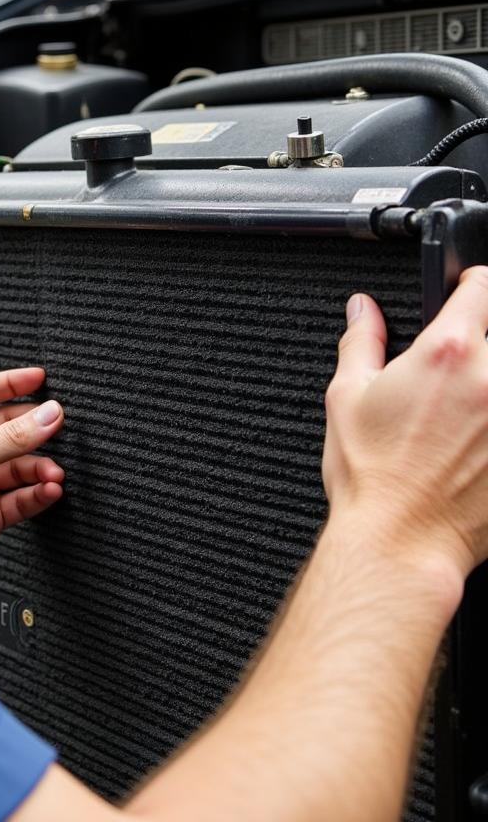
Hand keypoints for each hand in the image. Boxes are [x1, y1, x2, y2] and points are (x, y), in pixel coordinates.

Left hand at [0, 367, 64, 610]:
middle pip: (7, 429)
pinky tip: (49, 490)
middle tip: (59, 425)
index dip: (11, 383)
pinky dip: (37, 494)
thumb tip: (48, 415)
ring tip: (54, 472)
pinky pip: (20, 498)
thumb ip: (11, 437)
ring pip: (18, 467)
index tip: (41, 379)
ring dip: (39, 467)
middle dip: (33, 428)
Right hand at [322, 266, 487, 580]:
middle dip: (483, 338)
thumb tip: (362, 310)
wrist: (402, 539)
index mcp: (447, 353)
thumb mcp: (347, 396)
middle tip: (459, 364)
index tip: (466, 291)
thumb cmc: (372, 475)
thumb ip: (361, 342)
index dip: (471, 283)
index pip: (482, 287)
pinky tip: (478, 434)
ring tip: (467, 404)